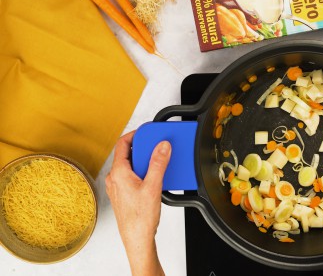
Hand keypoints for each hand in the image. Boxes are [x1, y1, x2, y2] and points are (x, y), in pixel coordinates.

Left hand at [105, 131, 169, 275]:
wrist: (137, 238)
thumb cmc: (140, 218)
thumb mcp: (153, 186)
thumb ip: (158, 163)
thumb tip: (162, 145)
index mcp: (118, 172)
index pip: (122, 143)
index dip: (135, 134)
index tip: (147, 131)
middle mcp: (114, 178)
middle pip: (128, 154)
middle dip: (143, 147)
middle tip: (157, 145)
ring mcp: (118, 186)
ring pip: (130, 165)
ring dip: (144, 160)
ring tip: (158, 162)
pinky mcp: (123, 193)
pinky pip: (132, 175)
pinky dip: (143, 171)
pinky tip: (155, 177)